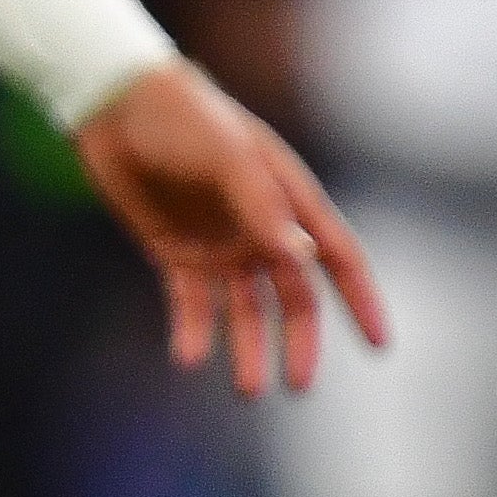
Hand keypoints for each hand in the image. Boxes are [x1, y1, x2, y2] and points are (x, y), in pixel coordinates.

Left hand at [72, 58, 389, 395]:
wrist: (117, 105)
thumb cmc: (185, 120)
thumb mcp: (229, 157)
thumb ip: (264, 208)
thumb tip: (303, 259)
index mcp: (288, 201)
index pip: (338, 258)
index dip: (360, 301)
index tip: (379, 345)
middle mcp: (260, 229)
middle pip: (293, 298)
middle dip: (299, 342)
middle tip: (298, 385)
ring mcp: (218, 244)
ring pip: (244, 311)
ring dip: (248, 349)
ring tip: (248, 391)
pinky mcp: (175, 252)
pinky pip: (190, 304)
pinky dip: (192, 333)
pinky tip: (189, 359)